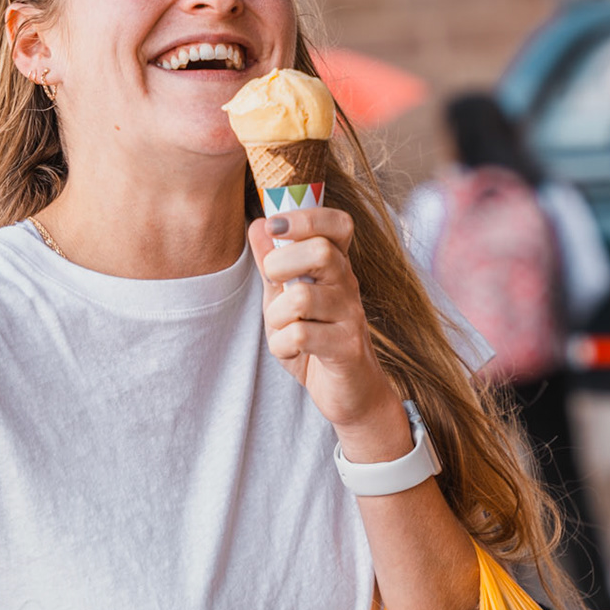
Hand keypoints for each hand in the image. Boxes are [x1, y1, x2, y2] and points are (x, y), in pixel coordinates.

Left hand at [247, 212, 405, 446]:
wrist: (350, 393)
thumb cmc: (315, 341)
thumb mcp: (285, 299)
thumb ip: (273, 263)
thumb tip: (258, 225)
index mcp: (336, 267)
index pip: (337, 223)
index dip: (306, 216)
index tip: (274, 225)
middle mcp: (348, 285)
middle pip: (322, 251)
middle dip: (280, 265)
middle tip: (275, 284)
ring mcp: (351, 316)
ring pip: (302, 298)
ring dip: (277, 316)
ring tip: (282, 328)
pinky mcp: (347, 348)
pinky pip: (300, 336)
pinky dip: (282, 345)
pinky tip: (290, 351)